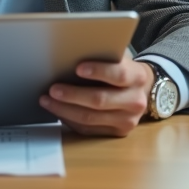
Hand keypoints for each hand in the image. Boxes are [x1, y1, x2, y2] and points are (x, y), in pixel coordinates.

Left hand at [39, 58, 155, 136]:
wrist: (141, 90)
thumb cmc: (123, 69)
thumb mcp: (119, 58)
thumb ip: (103, 57)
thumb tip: (70, 55)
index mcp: (137, 77)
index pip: (119, 75)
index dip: (98, 71)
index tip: (77, 68)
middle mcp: (135, 101)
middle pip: (100, 100)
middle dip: (73, 95)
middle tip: (53, 89)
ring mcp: (127, 121)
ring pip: (90, 118)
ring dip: (65, 110)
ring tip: (47, 100)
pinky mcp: (117, 133)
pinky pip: (88, 129)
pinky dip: (69, 120)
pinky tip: (58, 111)